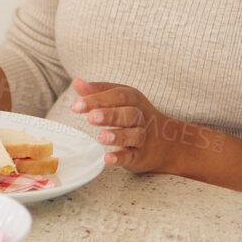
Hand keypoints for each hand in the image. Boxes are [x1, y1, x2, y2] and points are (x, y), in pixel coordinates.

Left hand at [70, 77, 192, 172]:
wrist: (166, 143)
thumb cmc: (134, 116)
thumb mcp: (120, 100)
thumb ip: (98, 92)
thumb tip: (76, 82)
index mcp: (133, 100)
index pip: (118, 96)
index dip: (97, 99)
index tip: (76, 106)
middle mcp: (140, 117)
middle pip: (128, 114)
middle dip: (110, 115)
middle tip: (91, 117)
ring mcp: (142, 137)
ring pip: (133, 135)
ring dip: (118, 136)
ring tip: (101, 137)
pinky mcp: (140, 156)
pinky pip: (132, 156)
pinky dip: (120, 158)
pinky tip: (108, 159)